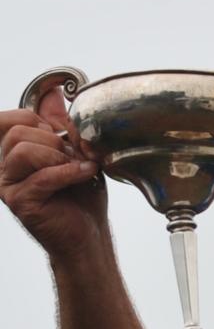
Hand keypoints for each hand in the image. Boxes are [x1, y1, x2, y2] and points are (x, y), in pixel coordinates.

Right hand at [0, 88, 106, 260]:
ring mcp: (8, 186)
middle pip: (16, 133)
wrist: (90, 235)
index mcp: (12, 153)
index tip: (64, 137)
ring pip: (22, 151)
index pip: (10, 120)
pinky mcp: (19, 202)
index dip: (40, 121)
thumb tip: (53, 94)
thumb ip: (61, 125)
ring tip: (78, 168)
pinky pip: (42, 177)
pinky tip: (85, 173)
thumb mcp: (75, 153)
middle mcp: (4, 168)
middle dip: (53, 140)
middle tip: (74, 157)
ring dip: (58, 156)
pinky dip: (68, 173)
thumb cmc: (82, 197)